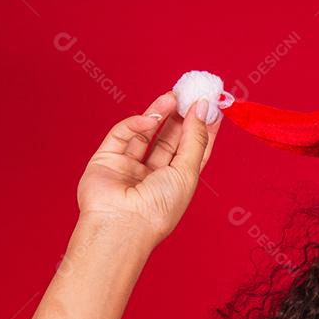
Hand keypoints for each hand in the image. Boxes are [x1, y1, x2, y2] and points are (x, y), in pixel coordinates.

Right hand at [76, 91, 222, 247]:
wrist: (122, 224)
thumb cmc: (158, 208)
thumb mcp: (188, 172)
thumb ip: (195, 138)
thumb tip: (204, 109)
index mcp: (176, 183)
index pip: (194, 150)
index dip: (202, 128)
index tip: (211, 106)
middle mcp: (153, 176)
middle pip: (170, 138)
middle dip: (180, 116)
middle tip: (191, 93)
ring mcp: (129, 167)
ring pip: (146, 133)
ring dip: (160, 113)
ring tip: (173, 96)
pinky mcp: (107, 159)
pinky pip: (123, 135)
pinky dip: (135, 124)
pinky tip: (149, 119)